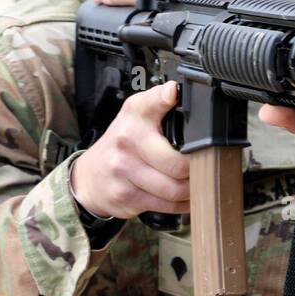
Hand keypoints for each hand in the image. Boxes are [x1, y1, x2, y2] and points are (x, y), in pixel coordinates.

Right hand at [69, 82, 190, 217]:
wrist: (90, 174)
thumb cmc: (123, 143)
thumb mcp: (138, 116)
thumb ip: (160, 103)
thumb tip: (177, 91)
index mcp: (135, 115)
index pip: (151, 102)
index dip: (165, 97)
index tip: (173, 93)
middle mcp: (126, 139)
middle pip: (177, 164)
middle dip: (196, 169)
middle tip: (204, 168)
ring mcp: (123, 170)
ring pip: (173, 189)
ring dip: (191, 190)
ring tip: (196, 184)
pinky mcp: (125, 195)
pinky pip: (165, 205)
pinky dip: (181, 204)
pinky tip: (184, 198)